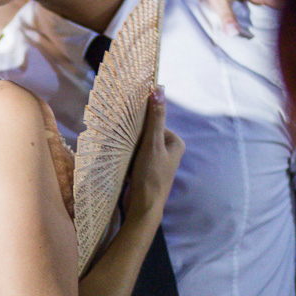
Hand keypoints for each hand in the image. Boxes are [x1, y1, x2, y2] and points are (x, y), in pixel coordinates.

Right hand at [127, 86, 184, 215]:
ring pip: (139, 144)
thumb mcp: (152, 144)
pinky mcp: (146, 169)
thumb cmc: (151, 175)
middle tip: (122, 138)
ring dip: (129, 145)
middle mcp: (168, 150)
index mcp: (175, 142)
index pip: (154, 122)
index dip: (140, 123)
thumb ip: (155, 118)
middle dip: (133, 135)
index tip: (127, 125)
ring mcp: (157, 161)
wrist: (144, 207)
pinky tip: (121, 158)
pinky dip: (128, 155)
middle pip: (146, 133)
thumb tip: (159, 89)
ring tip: (120, 149)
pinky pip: (135, 155)